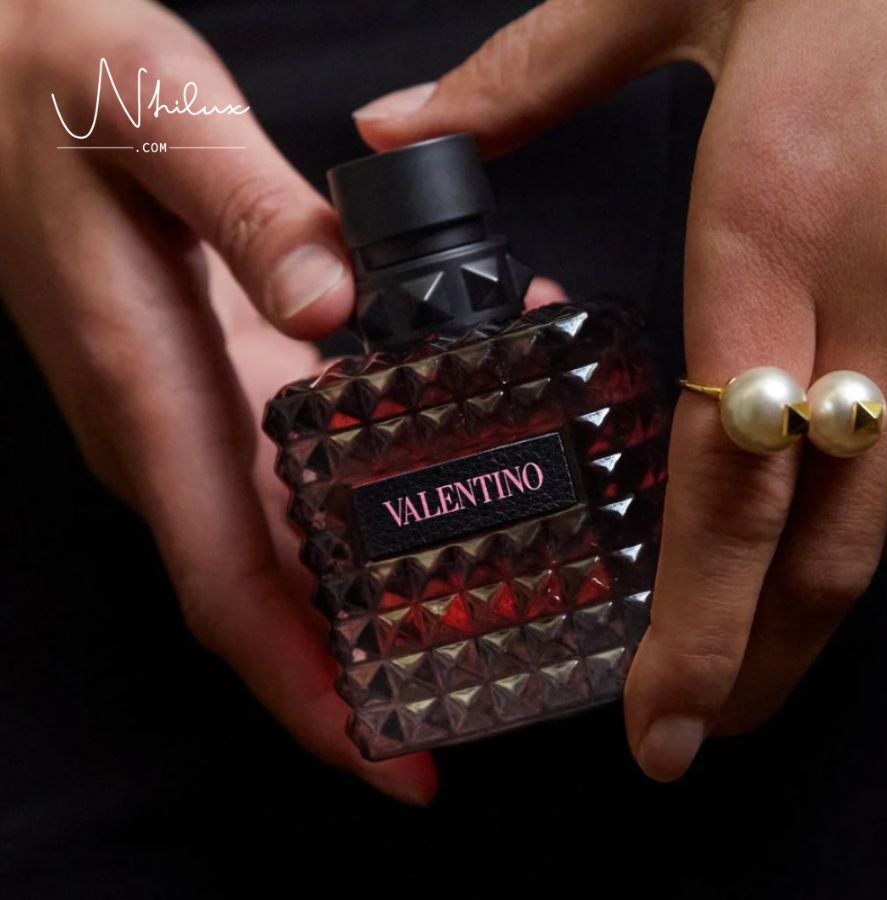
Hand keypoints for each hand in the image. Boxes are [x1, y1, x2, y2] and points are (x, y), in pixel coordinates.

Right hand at [0, 0, 435, 800]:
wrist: (2, 80)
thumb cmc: (64, 94)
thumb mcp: (158, 117)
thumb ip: (247, 209)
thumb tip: (331, 303)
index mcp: (149, 395)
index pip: (230, 587)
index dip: (307, 688)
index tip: (392, 759)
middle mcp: (167, 438)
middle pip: (268, 599)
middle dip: (360, 674)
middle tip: (474, 706)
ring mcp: (188, 422)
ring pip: (286, 551)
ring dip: (375, 603)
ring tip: (484, 627)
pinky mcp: (209, 391)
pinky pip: (290, 486)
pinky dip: (366, 513)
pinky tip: (444, 492)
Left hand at [352, 0, 886, 779]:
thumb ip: (519, 82)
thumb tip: (389, 134)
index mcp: (771, 234)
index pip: (725, 481)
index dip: (696, 624)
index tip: (653, 723)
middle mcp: (867, 298)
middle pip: (820, 536)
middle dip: (759, 659)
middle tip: (695, 738)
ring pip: (884, 511)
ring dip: (807, 611)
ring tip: (740, 680)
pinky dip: (850, 522)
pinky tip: (800, 555)